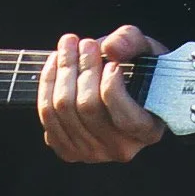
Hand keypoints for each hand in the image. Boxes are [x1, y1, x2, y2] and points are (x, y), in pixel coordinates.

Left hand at [37, 26, 166, 163]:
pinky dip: (48, 83)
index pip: (126, 118)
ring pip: (64, 108)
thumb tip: (110, 49)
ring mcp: (92, 153)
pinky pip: (47, 115)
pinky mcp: (67, 149)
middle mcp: (121, 148)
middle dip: (83, 67)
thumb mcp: (145, 49)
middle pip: (88, 107)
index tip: (111, 62)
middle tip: (86, 42)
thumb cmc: (138, 69)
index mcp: (147, 131)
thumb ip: (131, 42)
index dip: (113, 87)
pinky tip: (56, 63)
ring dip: (63, 68)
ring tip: (69, 45)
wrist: (120, 88)